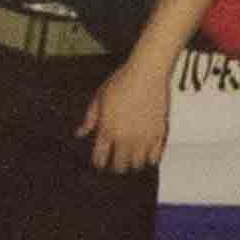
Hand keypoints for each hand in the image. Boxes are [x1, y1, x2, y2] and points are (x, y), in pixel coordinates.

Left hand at [81, 50, 177, 175]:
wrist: (147, 73)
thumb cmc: (121, 82)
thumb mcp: (99, 98)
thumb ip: (90, 119)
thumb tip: (80, 133)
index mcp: (108, 130)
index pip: (100, 159)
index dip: (99, 163)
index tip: (100, 161)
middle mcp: (125, 138)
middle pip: (120, 166)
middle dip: (116, 166)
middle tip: (116, 162)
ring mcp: (144, 138)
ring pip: (138, 164)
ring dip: (133, 163)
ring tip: (132, 158)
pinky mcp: (159, 133)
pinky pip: (155, 157)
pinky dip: (150, 159)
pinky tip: (147, 154)